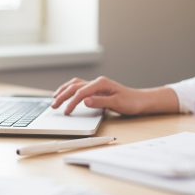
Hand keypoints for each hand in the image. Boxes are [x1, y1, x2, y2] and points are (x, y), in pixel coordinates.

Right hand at [51, 76, 178, 114]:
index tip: (66, 112)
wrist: (141, 100)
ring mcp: (96, 85)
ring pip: (75, 84)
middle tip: (53, 106)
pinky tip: (66, 94)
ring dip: (63, 90)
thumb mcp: (117, 104)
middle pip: (74, 87)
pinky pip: (79, 87)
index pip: (81, 92)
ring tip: (54, 98)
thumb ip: (100, 102)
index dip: (72, 102)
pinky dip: (70, 90)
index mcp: (101, 84)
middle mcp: (97, 82)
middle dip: (62, 96)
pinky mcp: (97, 89)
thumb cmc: (131, 102)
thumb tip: (84, 101)